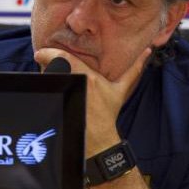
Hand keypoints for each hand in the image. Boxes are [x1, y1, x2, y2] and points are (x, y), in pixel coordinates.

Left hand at [34, 47, 150, 156]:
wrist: (99, 137)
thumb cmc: (108, 112)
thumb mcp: (121, 89)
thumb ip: (134, 69)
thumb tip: (148, 51)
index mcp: (88, 77)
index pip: (63, 57)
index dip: (48, 53)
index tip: (39, 53)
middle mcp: (75, 84)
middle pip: (52, 68)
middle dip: (47, 67)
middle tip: (45, 68)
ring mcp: (65, 95)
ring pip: (47, 79)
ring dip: (46, 79)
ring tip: (51, 83)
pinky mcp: (58, 105)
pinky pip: (47, 91)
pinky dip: (46, 89)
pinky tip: (50, 93)